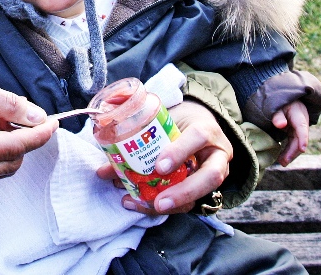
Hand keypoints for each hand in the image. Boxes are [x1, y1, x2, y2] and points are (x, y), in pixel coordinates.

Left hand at [97, 100, 233, 214]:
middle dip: (183, 192)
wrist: (193, 126)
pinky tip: (136, 203)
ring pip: (199, 196)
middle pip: (210, 177)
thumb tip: (104, 126)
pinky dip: (160, 207)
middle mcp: (216, 155)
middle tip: (158, 201)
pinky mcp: (201, 189)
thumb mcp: (163, 113)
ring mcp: (212, 175)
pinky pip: (186, 204)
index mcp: (206, 129)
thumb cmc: (177, 120)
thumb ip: (137, 120)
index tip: (159, 166)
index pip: (198, 137)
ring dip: (171, 205)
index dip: (179, 152)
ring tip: (142, 204)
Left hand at [272, 100, 309, 165]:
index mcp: (298, 114)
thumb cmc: (280, 102)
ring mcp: (299, 128)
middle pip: (299, 139)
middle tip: (283, 162)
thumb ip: (278, 115)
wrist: (285, 100)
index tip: (302, 149)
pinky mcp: (294, 132)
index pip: (302, 127)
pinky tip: (282, 157)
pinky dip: (288, 150)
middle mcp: (301, 123)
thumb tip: (281, 125)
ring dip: (290, 153)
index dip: (303, 138)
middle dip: (292, 151)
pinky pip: (293, 142)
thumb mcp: (278, 106)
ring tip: (282, 162)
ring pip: (297, 143)